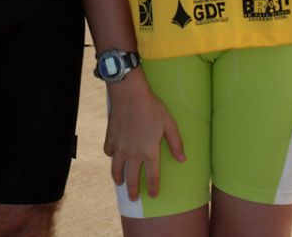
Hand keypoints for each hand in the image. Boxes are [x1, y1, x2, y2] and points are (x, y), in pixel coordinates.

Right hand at [105, 70, 184, 199]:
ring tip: (120, 183)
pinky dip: (111, 156)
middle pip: (132, 178)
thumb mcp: (168, 123)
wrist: (129, 93)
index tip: (153, 195)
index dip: (153, 188)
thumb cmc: (151, 107)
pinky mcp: (110, 137)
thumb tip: (182, 159)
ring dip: (118, 178)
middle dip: (133, 191)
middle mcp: (133, 153)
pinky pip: (109, 152)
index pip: (152, 177)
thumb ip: (175, 143)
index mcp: (149, 152)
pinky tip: (113, 155)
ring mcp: (120, 146)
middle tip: (134, 198)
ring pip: (116, 169)